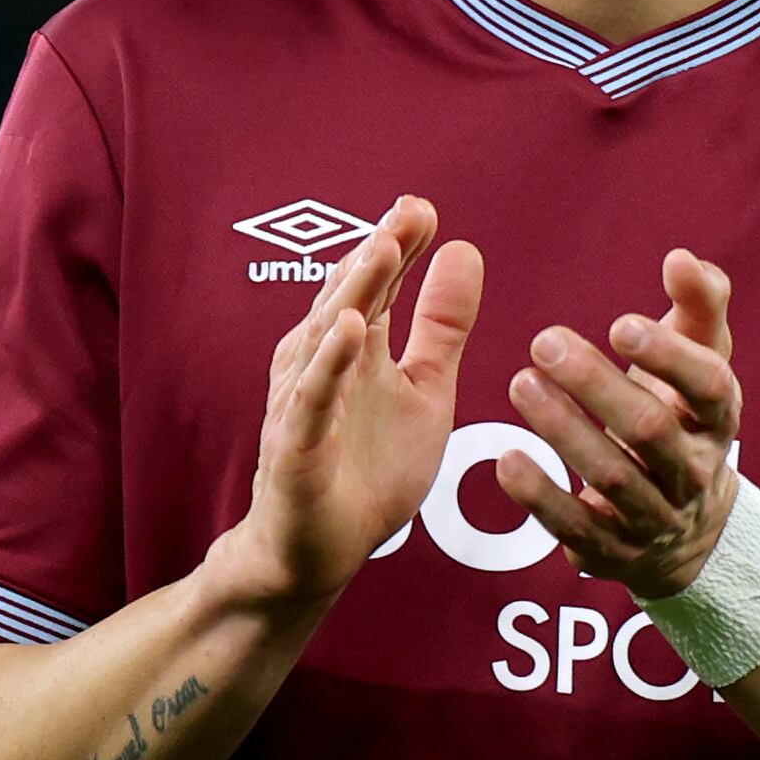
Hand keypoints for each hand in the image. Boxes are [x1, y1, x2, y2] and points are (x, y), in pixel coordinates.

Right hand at [218, 196, 483, 610]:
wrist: (316, 552)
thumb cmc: (367, 469)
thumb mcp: (424, 390)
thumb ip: (442, 325)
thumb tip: (463, 248)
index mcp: (358, 348)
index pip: (379, 285)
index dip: (400, 245)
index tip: (424, 207)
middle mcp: (325, 364)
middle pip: (352, 297)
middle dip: (379, 253)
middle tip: (408, 211)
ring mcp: (305, 403)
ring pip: (327, 337)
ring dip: (354, 291)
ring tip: (383, 247)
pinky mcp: (295, 447)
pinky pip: (311, 400)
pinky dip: (329, 364)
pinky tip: (351, 331)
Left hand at [494, 248, 742, 600]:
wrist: (687, 532)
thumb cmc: (681, 419)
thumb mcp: (699, 361)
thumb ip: (698, 304)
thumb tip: (683, 259)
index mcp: (717, 418)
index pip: (707, 386)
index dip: (667, 357)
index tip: (620, 323)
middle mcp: (693, 472)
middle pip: (650, 430)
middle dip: (596, 385)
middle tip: (544, 342)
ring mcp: (654, 518)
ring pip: (611, 477)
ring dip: (562, 430)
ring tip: (521, 384)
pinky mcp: (612, 551)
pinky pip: (576, 528)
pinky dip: (541, 497)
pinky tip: (507, 460)